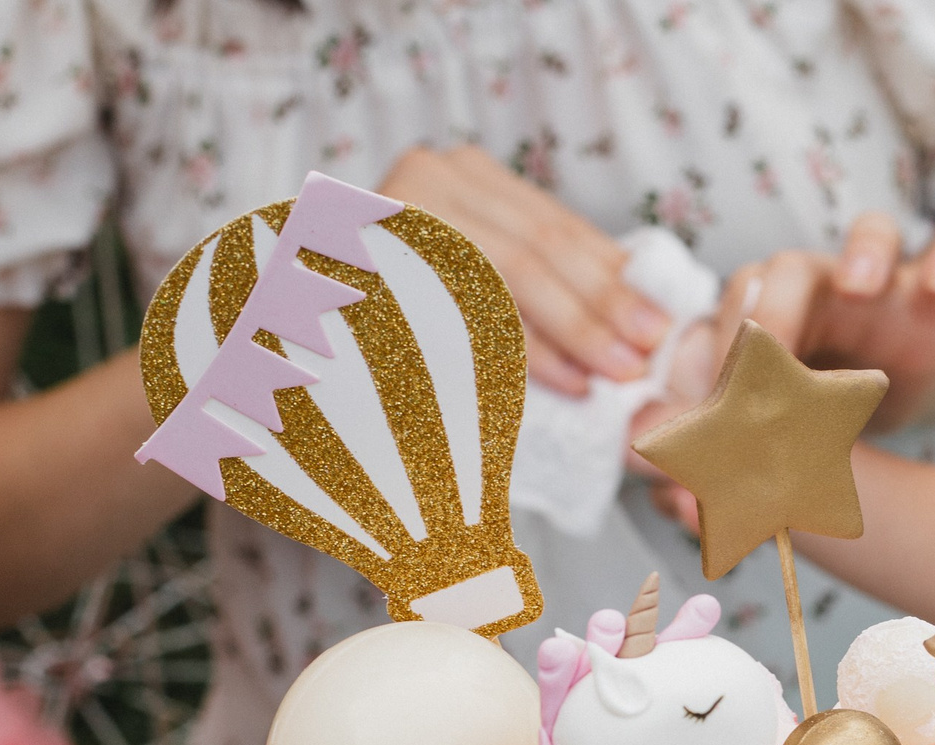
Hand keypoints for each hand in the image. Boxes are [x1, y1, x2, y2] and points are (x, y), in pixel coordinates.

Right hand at [378, 145, 669, 395]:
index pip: (549, 223)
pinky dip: (524, 351)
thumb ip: (522, 282)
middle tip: (645, 356)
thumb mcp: (463, 280)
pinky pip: (468, 312)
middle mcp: (423, 181)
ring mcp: (394, 217)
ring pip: (510, 276)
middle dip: (602, 308)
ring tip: (613, 374)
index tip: (657, 319)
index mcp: (452, 175)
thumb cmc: (383, 323)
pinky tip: (565, 379)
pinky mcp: (373, 267)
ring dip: (574, 333)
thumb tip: (622, 309)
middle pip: (537, 249)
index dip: (610, 274)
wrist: (278, 343)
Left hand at [713, 210, 934, 430]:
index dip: (717, 352)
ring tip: (861, 286)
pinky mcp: (932, 301)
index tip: (709, 409)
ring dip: (865, 254)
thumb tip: (645, 444)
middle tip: (765, 363)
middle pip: (789, 269)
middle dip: (776, 311)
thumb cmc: (805, 409)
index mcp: (762, 313)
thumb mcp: (761, 425)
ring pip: (872, 237)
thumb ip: (707, 426)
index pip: (730, 313)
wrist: (879, 406)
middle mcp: (815, 288)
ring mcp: (878, 288)